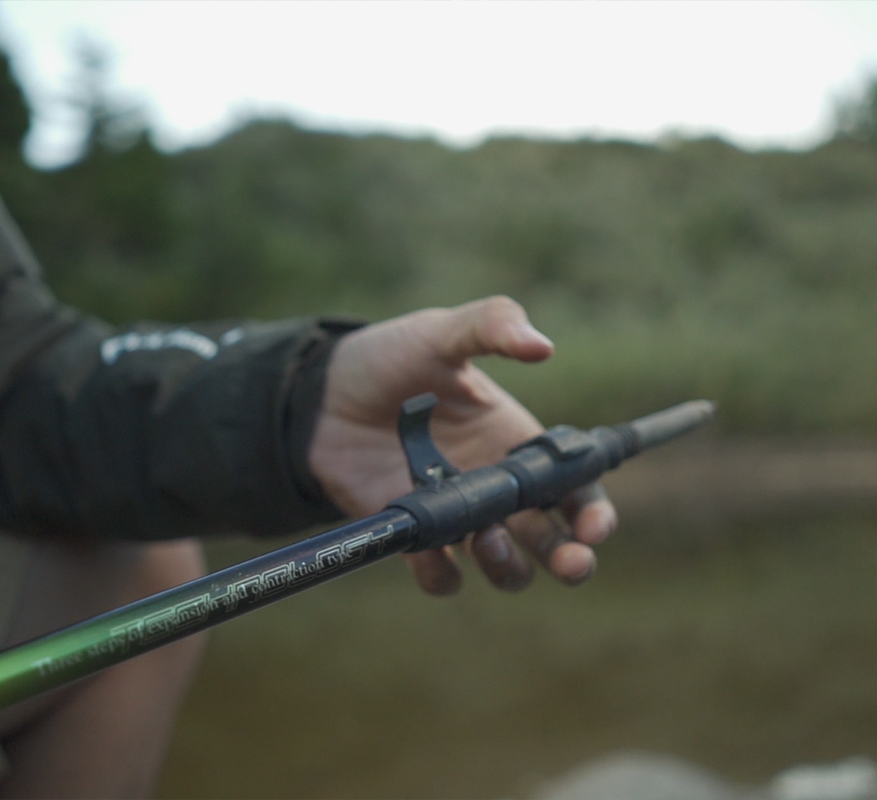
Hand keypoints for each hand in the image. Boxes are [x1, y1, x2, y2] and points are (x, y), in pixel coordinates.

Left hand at [308, 297, 616, 594]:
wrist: (321, 394)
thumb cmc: (389, 358)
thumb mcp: (442, 332)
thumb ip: (492, 325)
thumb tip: (543, 346)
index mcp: (516, 441)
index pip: (576, 488)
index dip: (594, 512)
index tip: (594, 527)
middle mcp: (495, 486)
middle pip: (553, 541)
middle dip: (570, 559)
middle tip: (569, 563)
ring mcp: (455, 515)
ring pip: (505, 567)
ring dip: (508, 567)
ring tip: (487, 540)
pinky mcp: (414, 533)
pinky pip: (440, 575)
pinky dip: (440, 574)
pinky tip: (428, 549)